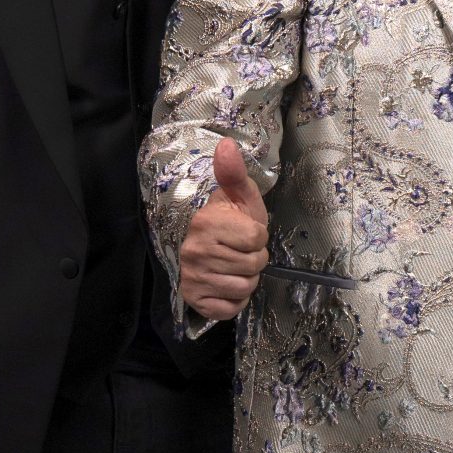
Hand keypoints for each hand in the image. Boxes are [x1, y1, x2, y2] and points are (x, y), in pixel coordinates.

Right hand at [179, 137, 270, 320]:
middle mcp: (195, 251)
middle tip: (240, 251)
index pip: (258, 238)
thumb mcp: (239, 195)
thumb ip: (235, 172)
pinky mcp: (194, 299)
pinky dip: (234, 300)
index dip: (259, 237)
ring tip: (234, 267)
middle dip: (254, 259)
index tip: (245, 233)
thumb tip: (227, 144)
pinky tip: (225, 284)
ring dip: (246, 280)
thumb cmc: (229, 220)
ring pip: (245, 287)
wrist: (204, 246)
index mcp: (207, 223)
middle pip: (254, 265)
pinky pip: (230, 309)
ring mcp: (192, 277)